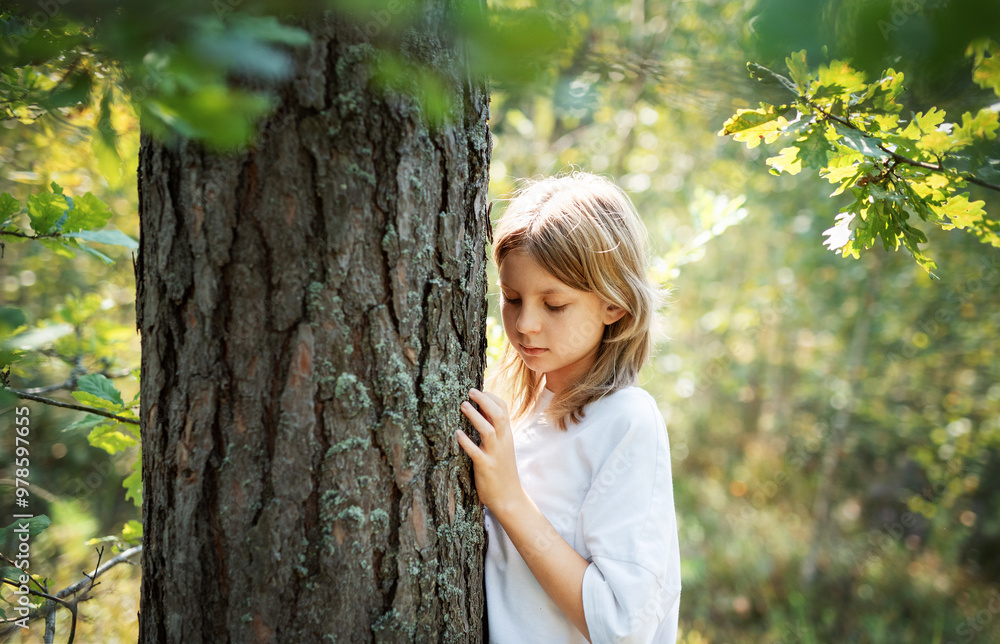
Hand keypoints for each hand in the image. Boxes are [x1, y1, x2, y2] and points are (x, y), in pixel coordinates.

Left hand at [456, 388, 524, 515]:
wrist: (510, 498)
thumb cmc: (502, 470)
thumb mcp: (502, 447)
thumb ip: (494, 431)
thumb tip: (482, 412)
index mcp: (506, 435)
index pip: (503, 409)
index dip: (491, 397)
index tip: (478, 389)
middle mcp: (503, 442)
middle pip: (498, 415)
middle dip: (485, 400)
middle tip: (470, 391)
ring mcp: (495, 454)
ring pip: (488, 430)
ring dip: (476, 416)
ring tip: (463, 405)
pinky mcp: (486, 467)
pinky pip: (476, 452)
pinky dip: (466, 442)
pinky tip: (457, 434)